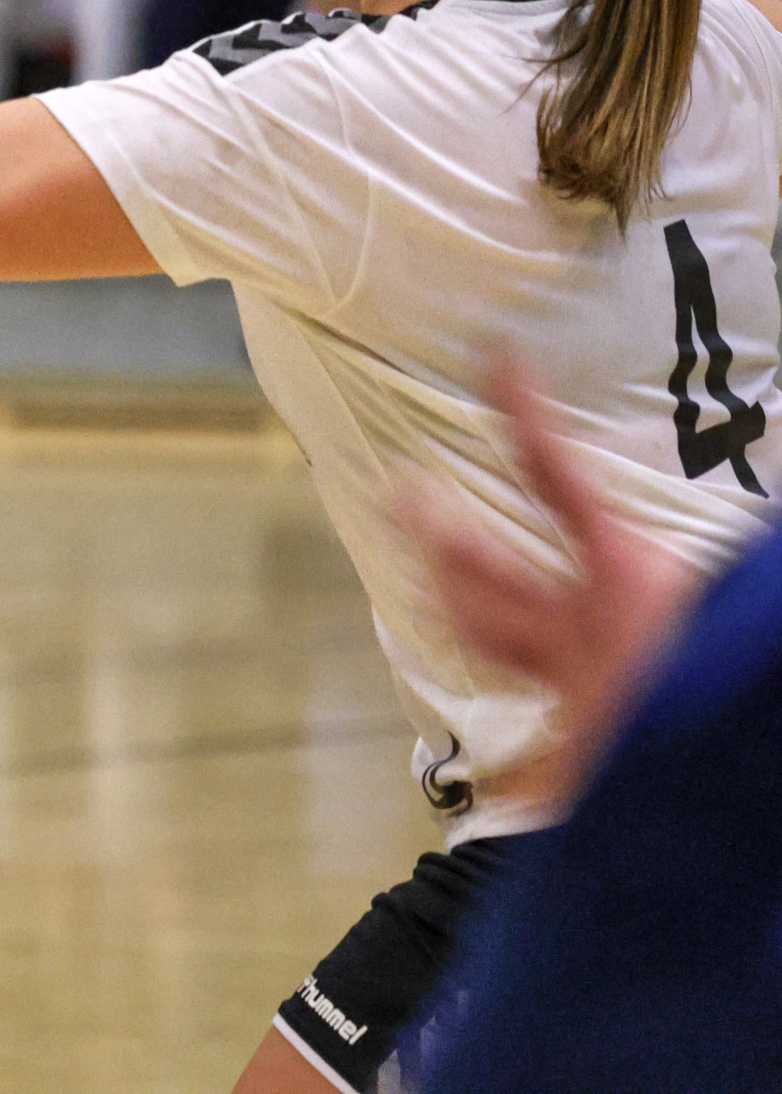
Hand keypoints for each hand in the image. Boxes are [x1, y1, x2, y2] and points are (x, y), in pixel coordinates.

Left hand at [401, 352, 703, 783]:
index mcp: (626, 580)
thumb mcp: (738, 594)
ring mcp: (571, 701)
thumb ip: (727, 564)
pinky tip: (507, 776)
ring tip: (427, 584)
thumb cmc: (736, 670)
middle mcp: (578, 635)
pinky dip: (530, 765)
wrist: (722, 790)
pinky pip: (538, 766)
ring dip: (457, 609)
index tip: (495, 359)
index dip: (523, 412)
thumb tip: (758, 478)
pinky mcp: (580, 771)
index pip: (556, 476)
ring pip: (488, 646)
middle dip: (437, 529)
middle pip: (483, 570)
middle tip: (401, 492)